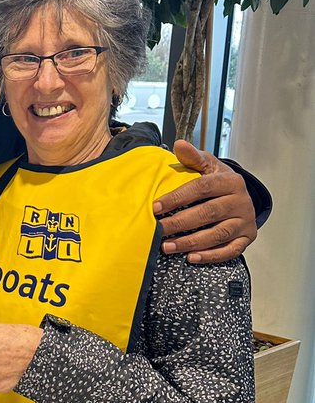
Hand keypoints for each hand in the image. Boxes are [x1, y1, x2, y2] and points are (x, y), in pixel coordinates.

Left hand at [153, 140, 256, 264]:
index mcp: (230, 181)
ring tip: (167, 247)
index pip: (201, 188)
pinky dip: (211, 256)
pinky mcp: (247, 238)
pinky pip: (230, 251)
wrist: (239, 196)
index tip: (156, 207)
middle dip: (180, 223)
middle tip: (158, 230)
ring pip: (217, 234)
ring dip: (191, 242)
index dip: (177, 198)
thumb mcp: (207, 165)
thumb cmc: (217, 181)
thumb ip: (193, 157)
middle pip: (208, 213)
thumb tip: (178, 145)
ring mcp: (245, 221)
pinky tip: (191, 258)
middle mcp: (241, 201)